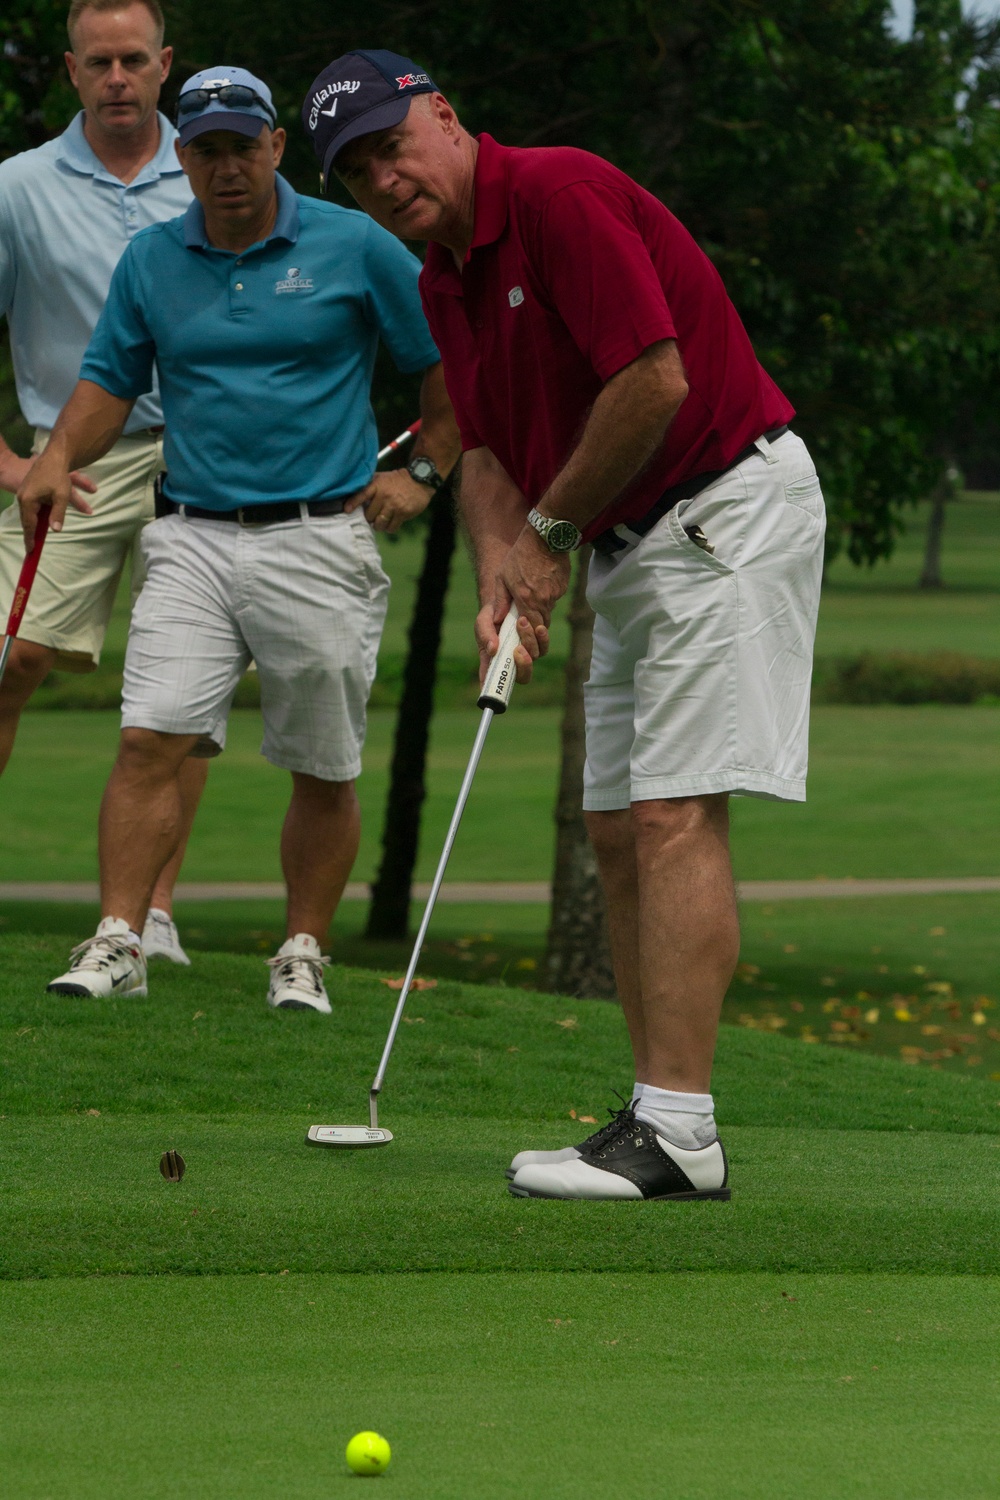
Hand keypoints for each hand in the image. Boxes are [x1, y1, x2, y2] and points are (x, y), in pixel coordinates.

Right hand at [16, 452, 96, 550]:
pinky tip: (40, 520)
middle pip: (27, 520)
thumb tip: (55, 531)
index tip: (31, 550)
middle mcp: (23, 497)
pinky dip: (37, 514)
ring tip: (35, 538)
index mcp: (28, 500)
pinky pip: (31, 506)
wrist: (54, 455)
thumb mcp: (61, 496)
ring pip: (29, 513)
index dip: (30, 538)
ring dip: (35, 524)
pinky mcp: (28, 489)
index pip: (29, 524)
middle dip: (31, 533)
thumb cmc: (58, 475)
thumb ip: (58, 514)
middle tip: (32, 548)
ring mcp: (24, 493)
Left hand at [344, 470, 433, 533]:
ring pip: (380, 524)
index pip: (362, 495)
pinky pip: (392, 527)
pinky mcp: (403, 513)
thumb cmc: (397, 480)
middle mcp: (384, 495)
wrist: (420, 480)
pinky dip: (389, 528)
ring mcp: (394, 505)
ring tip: (380, 522)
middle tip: (373, 517)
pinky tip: (390, 523)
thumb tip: (354, 494)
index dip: (353, 503)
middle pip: (369, 515)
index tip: (346, 510)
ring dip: (378, 526)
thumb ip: (370, 485)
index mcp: (377, 485)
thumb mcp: (382, 477)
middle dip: (370, 518)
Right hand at [474, 596, 540, 687]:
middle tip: (518, 649)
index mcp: (493, 659)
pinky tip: (538, 627)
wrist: (507, 599)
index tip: (494, 690)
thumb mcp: (484, 621)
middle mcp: (511, 660)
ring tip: (521, 621)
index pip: (493, 679)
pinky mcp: (537, 643)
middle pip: (522, 677)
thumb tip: (492, 650)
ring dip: (529, 641)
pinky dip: (542, 638)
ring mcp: (525, 652)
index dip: (494, 689)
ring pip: (533, 657)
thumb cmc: (491, 614)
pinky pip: (543, 646)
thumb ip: (485, 634)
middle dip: (523, 666)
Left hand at [489, 526, 569, 679]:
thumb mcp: (503, 577)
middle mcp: (543, 601)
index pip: (530, 629)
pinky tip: (540, 584)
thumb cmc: (520, 556)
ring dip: (539, 611)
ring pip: (548, 612)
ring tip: (531, 598)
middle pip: (541, 625)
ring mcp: (555, 594)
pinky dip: (547, 597)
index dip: (527, 636)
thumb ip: (501, 601)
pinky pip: (554, 599)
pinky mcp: (562, 587)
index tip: (521, 639)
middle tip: (525, 625)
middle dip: (534, 629)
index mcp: (527, 600)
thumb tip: (498, 620)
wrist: (545, 537)